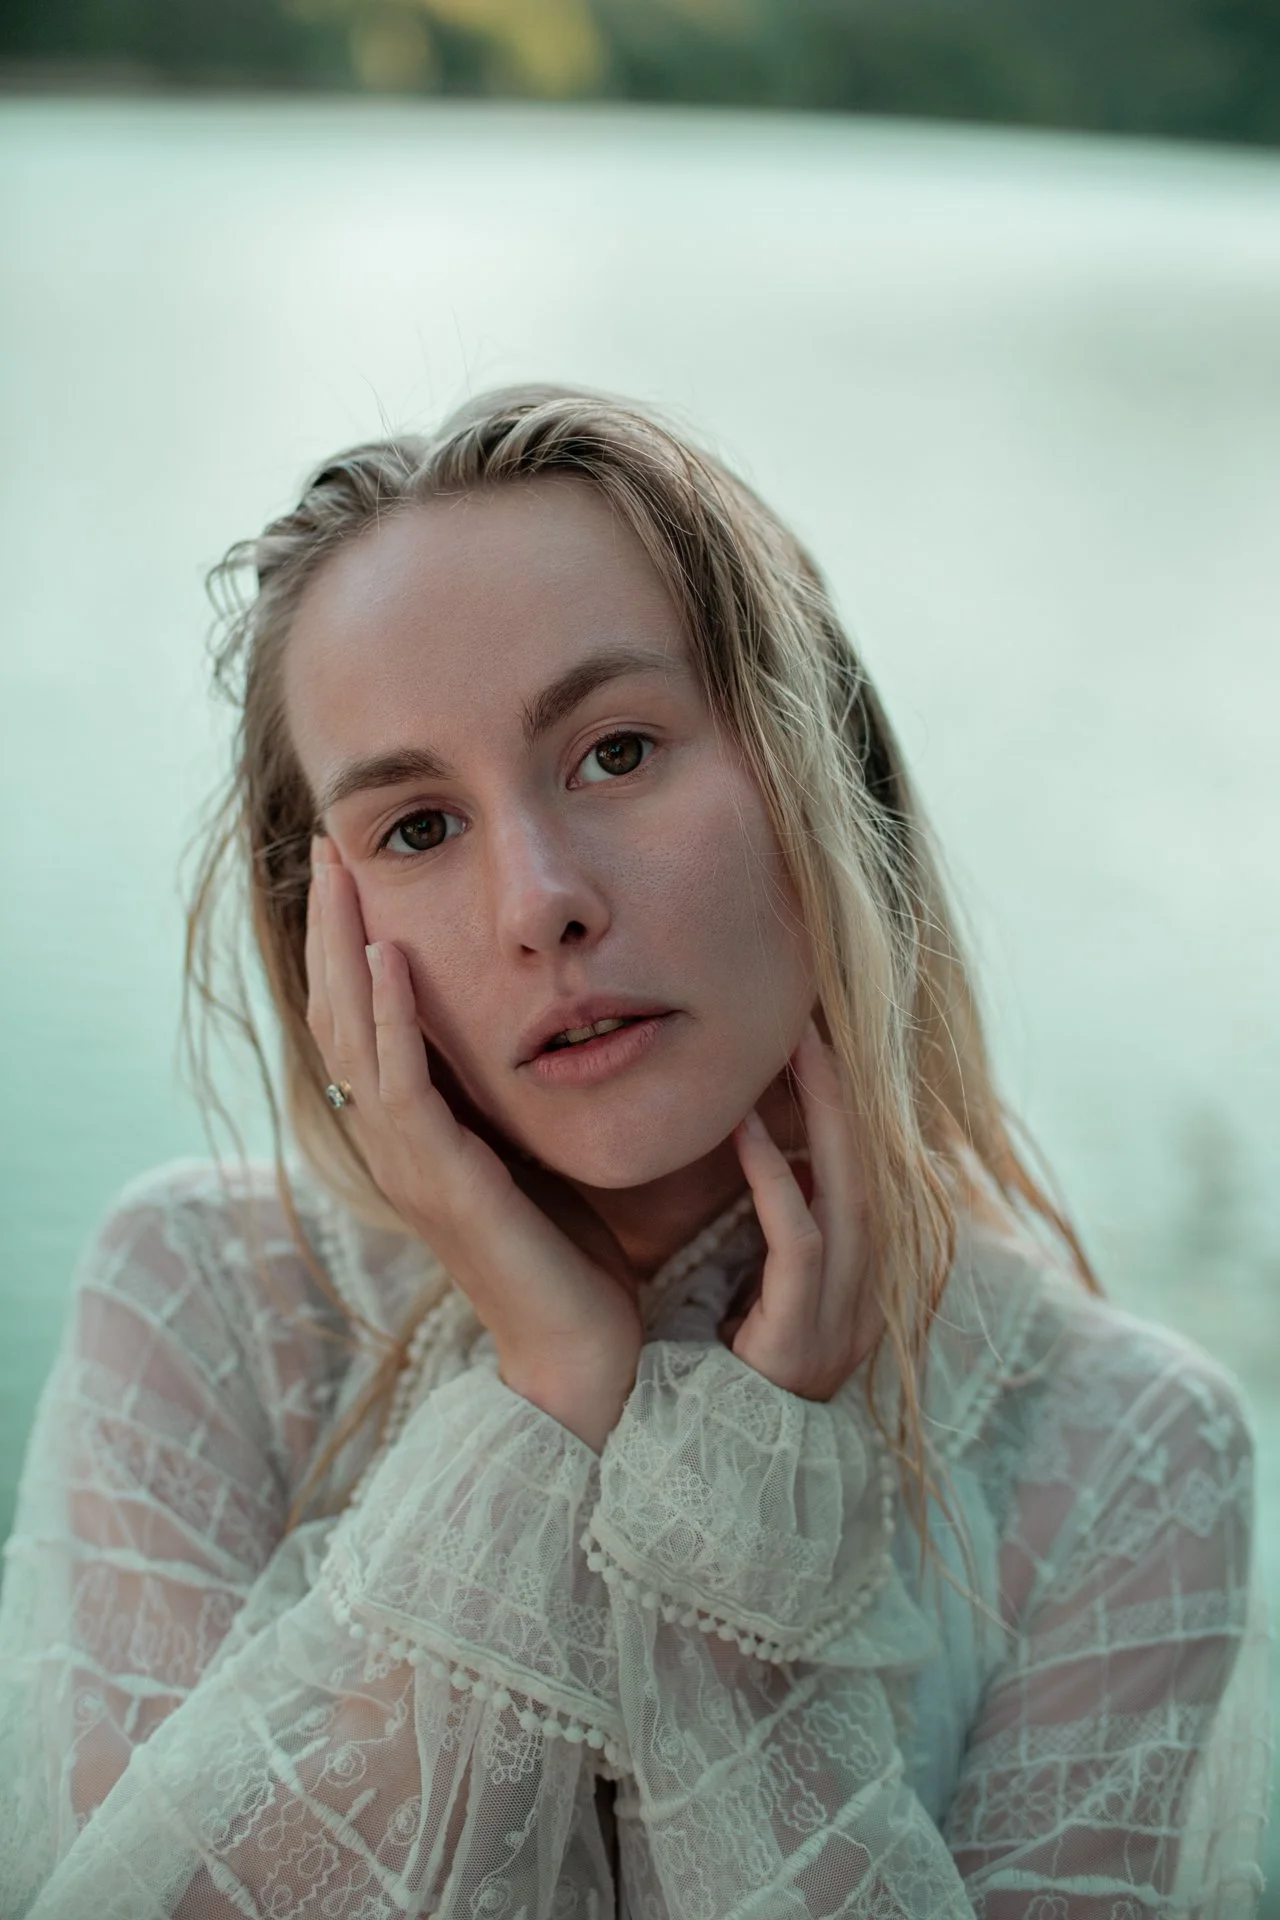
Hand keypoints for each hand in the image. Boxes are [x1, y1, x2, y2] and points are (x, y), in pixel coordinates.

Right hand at [305, 836, 643, 1451]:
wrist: (586, 1352)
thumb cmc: (570, 1252)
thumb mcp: (535, 1147)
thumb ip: (510, 1091)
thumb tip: (530, 1015)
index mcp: (412, 1131)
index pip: (358, 1018)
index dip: (347, 942)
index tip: (353, 868)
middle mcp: (394, 1141)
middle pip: (336, 1011)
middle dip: (331, 924)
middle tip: (328, 844)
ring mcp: (409, 1163)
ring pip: (352, 1036)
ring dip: (344, 947)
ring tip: (343, 873)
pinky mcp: (443, 1182)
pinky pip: (403, 1085)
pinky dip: (391, 1017)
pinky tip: (390, 956)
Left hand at [726, 1019, 878, 1400]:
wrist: (714, 1479)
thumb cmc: (722, 1379)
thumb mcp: (759, 1296)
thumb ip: (776, 1237)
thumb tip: (769, 1156)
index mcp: (859, 1285)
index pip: (865, 1178)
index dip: (848, 1110)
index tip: (816, 1045)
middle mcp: (866, 1298)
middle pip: (870, 1171)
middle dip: (843, 1095)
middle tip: (810, 1023)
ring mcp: (843, 1321)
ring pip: (847, 1193)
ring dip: (821, 1115)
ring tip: (791, 1048)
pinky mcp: (802, 1337)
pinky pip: (799, 1242)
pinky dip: (774, 1180)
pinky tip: (741, 1131)